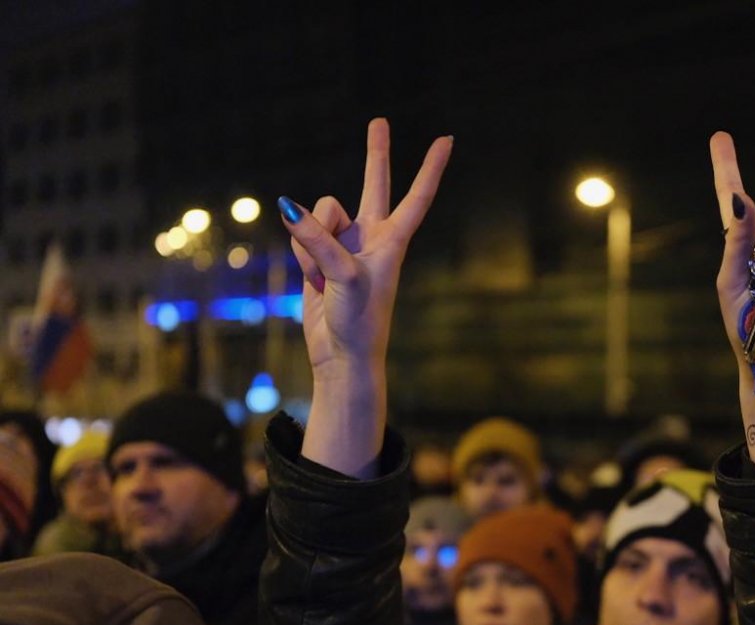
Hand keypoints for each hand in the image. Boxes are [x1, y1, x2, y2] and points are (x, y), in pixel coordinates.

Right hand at [278, 119, 451, 476]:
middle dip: (375, 155)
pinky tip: (311, 280)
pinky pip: (300, 237)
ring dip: (312, 240)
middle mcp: (371, 237)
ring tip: (323, 274)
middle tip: (379, 121)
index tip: (446, 141)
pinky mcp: (319, 257)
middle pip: (372, 185)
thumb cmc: (358, 320)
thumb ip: (318, 239)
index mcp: (392, 241)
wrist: (341, 355)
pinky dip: (300, 256)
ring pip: (319, 215)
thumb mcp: (342, 277)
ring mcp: (344, 245)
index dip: (430, 169)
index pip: (415, 197)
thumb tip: (289, 207)